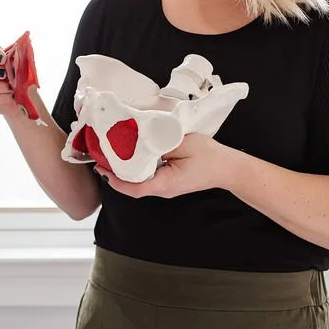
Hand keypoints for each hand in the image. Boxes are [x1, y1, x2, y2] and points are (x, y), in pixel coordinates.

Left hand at [97, 134, 232, 198]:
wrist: (227, 167)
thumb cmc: (208, 156)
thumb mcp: (182, 143)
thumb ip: (159, 142)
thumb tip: (138, 139)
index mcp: (164, 183)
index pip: (133, 187)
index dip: (114, 179)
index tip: (101, 166)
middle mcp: (162, 189)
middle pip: (131, 185)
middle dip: (114, 172)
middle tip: (101, 154)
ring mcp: (165, 187)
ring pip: (138, 181)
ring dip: (124, 169)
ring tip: (111, 153)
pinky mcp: (168, 181)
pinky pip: (147, 177)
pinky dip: (136, 167)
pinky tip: (131, 154)